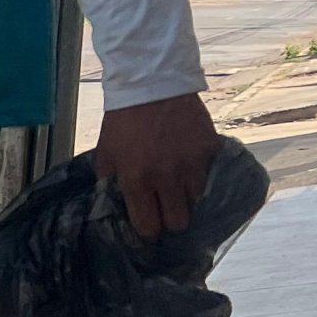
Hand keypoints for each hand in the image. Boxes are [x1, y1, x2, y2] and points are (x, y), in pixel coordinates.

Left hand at [96, 93, 217, 240]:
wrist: (153, 86)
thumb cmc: (123, 122)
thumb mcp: (106, 155)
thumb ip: (110, 183)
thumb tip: (117, 207)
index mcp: (136, 180)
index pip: (149, 226)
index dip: (149, 231)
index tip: (149, 227)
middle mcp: (166, 177)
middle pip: (178, 222)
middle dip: (170, 220)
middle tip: (165, 210)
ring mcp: (192, 164)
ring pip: (197, 202)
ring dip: (186, 199)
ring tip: (178, 189)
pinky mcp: (210, 150)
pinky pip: (210, 177)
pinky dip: (200, 177)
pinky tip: (190, 169)